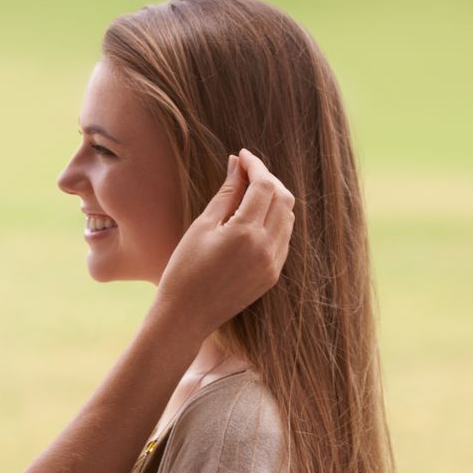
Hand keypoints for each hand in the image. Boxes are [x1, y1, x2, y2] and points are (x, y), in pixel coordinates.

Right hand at [154, 149, 294, 338]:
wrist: (186, 316)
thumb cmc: (184, 269)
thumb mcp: (202, 227)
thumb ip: (226, 194)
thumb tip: (237, 164)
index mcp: (245, 233)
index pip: (264, 186)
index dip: (255, 166)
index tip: (242, 156)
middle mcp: (266, 248)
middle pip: (283, 198)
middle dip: (267, 179)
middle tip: (246, 172)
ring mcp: (273, 264)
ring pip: (288, 218)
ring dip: (274, 199)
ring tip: (249, 193)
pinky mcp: (273, 276)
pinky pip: (284, 238)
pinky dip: (275, 221)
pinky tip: (254, 218)